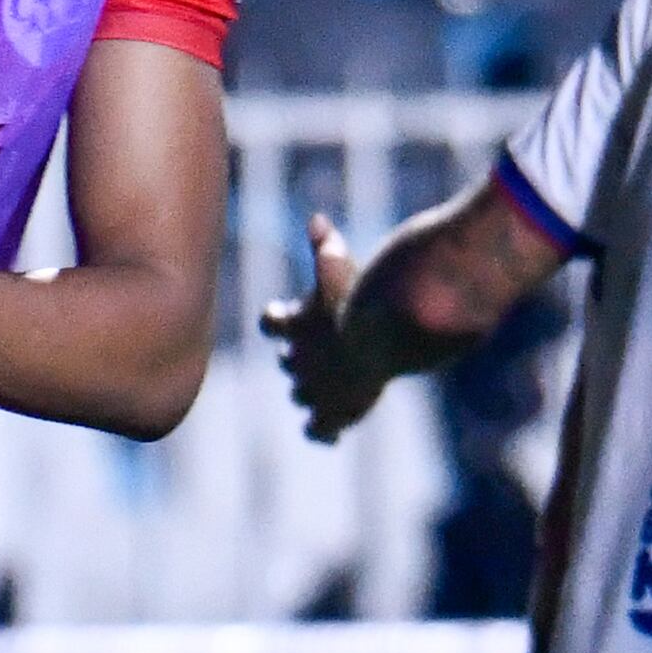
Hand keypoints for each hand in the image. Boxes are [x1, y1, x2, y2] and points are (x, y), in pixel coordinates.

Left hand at [261, 212, 386, 440]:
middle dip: (301, 359)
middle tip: (321, 355)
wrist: (379, 338)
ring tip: (326, 391)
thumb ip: (327, 247)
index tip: (282, 315)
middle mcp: (298, 359)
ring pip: (302, 395)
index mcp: (294, 325)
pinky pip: (320, 429)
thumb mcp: (341, 269)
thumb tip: (315, 218)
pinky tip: (325, 434)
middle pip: (290, 363)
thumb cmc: (360, 298)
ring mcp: (315, 388)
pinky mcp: (334, 412)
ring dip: (311, 393)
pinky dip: (322, 430)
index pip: (273, 322)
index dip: (279, 319)